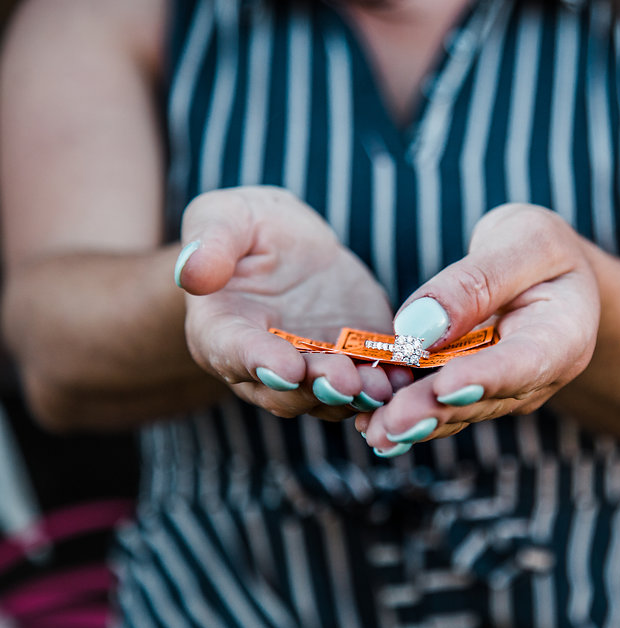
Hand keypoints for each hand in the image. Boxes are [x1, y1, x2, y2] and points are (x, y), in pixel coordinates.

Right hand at [175, 187, 404, 418]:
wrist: (290, 246)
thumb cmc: (247, 229)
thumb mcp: (225, 218)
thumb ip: (211, 243)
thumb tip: (192, 272)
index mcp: (221, 332)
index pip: (233, 353)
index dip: (258, 362)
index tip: (285, 367)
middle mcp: (263, 366)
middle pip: (286, 389)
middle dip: (317, 387)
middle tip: (345, 381)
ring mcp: (311, 371)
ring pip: (330, 396)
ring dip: (357, 395)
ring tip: (383, 387)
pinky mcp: (352, 364)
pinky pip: (368, 383)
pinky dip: (387, 386)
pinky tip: (407, 378)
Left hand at [355, 204, 599, 455]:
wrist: (551, 274)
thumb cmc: (541, 249)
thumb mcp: (522, 240)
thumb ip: (476, 280)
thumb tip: (420, 326)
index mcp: (565, 335)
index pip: (525, 361)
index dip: (485, 377)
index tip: (445, 388)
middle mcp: (539, 376)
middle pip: (485, 398)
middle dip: (435, 411)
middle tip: (391, 424)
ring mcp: (506, 391)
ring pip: (458, 410)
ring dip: (415, 423)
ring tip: (373, 432)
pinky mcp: (474, 392)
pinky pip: (441, 404)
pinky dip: (406, 413)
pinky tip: (369, 423)